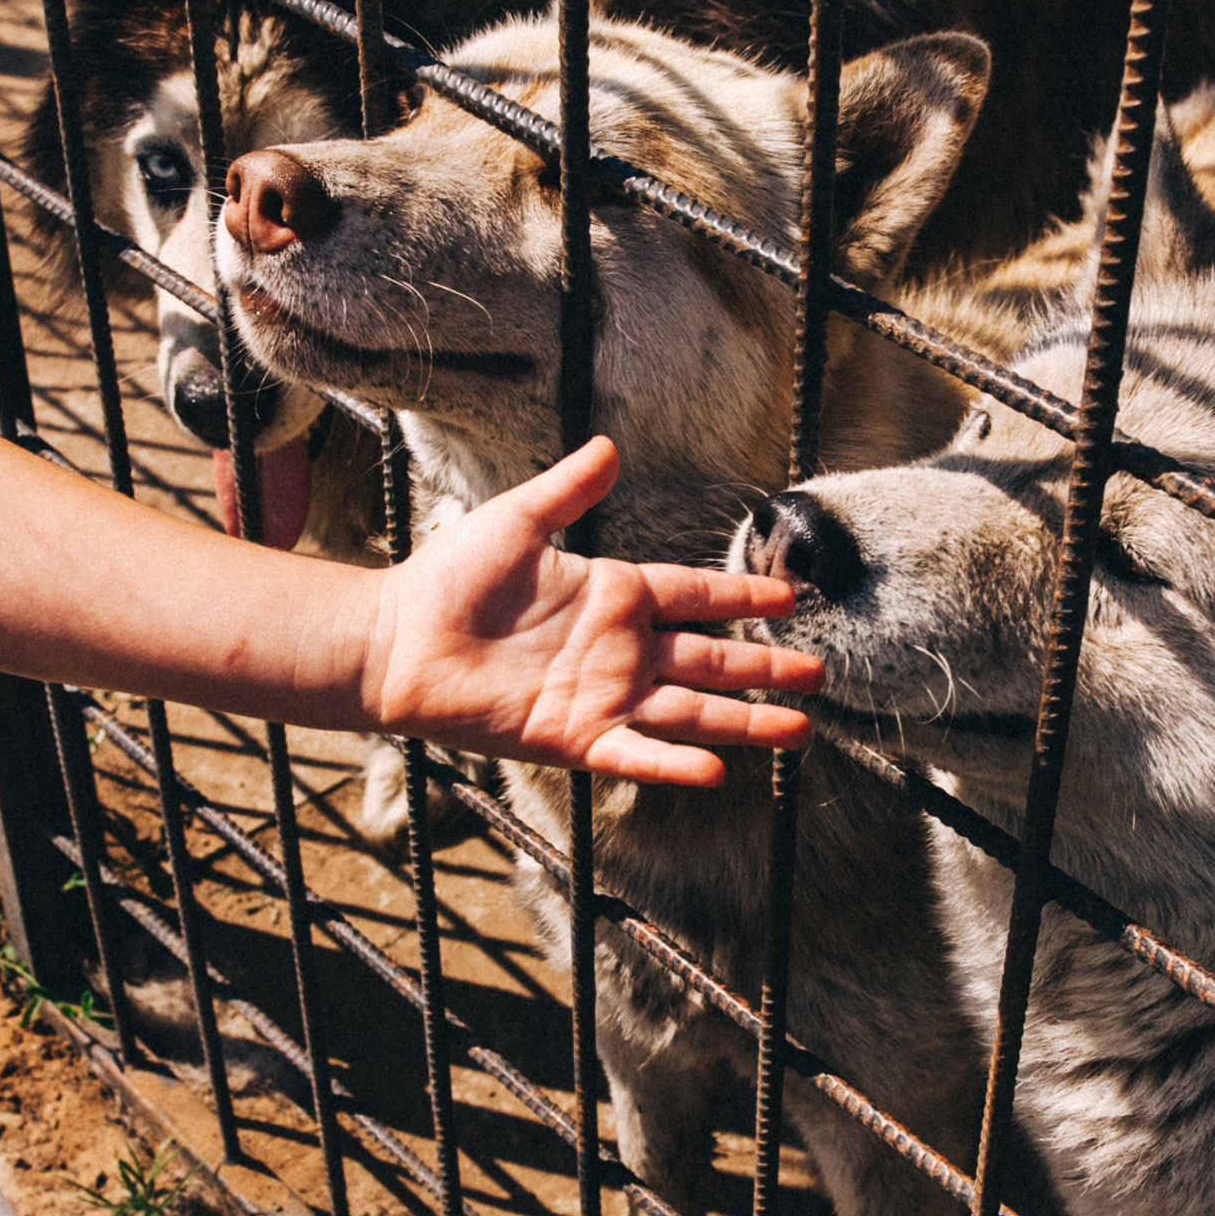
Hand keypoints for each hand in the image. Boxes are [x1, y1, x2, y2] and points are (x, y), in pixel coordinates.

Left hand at [363, 438, 821, 785]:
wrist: (394, 641)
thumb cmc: (448, 580)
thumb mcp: (516, 521)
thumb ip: (568, 490)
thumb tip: (608, 445)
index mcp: (614, 594)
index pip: (697, 595)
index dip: (745, 596)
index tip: (793, 598)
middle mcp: (619, 650)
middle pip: (710, 661)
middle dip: (765, 668)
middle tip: (820, 673)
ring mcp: (601, 697)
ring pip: (690, 712)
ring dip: (744, 722)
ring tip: (799, 730)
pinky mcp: (573, 736)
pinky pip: (634, 752)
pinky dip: (672, 762)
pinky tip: (716, 770)